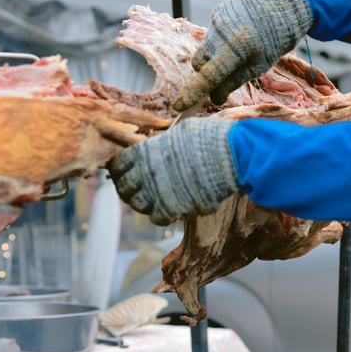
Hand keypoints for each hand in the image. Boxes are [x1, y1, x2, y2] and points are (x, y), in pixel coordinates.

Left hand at [108, 117, 237, 224]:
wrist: (232, 155)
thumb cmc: (210, 139)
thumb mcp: (179, 133)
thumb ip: (161, 145)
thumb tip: (153, 149)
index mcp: (144, 151)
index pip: (118, 166)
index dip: (120, 171)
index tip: (125, 174)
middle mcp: (145, 173)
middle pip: (124, 188)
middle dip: (129, 190)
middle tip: (139, 190)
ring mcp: (157, 192)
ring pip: (138, 206)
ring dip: (145, 203)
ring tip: (156, 199)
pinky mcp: (172, 209)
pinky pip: (156, 218)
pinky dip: (161, 215)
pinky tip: (171, 208)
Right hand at [175, 0, 312, 109]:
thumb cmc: (279, 36)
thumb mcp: (260, 65)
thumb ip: (234, 81)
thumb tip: (214, 97)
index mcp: (236, 48)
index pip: (208, 76)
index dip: (192, 93)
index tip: (179, 105)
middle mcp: (221, 32)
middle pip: (200, 63)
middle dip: (207, 72)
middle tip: (225, 73)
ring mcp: (218, 18)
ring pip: (205, 47)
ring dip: (214, 55)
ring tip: (237, 50)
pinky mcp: (219, 10)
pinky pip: (212, 32)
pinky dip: (220, 40)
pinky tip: (239, 34)